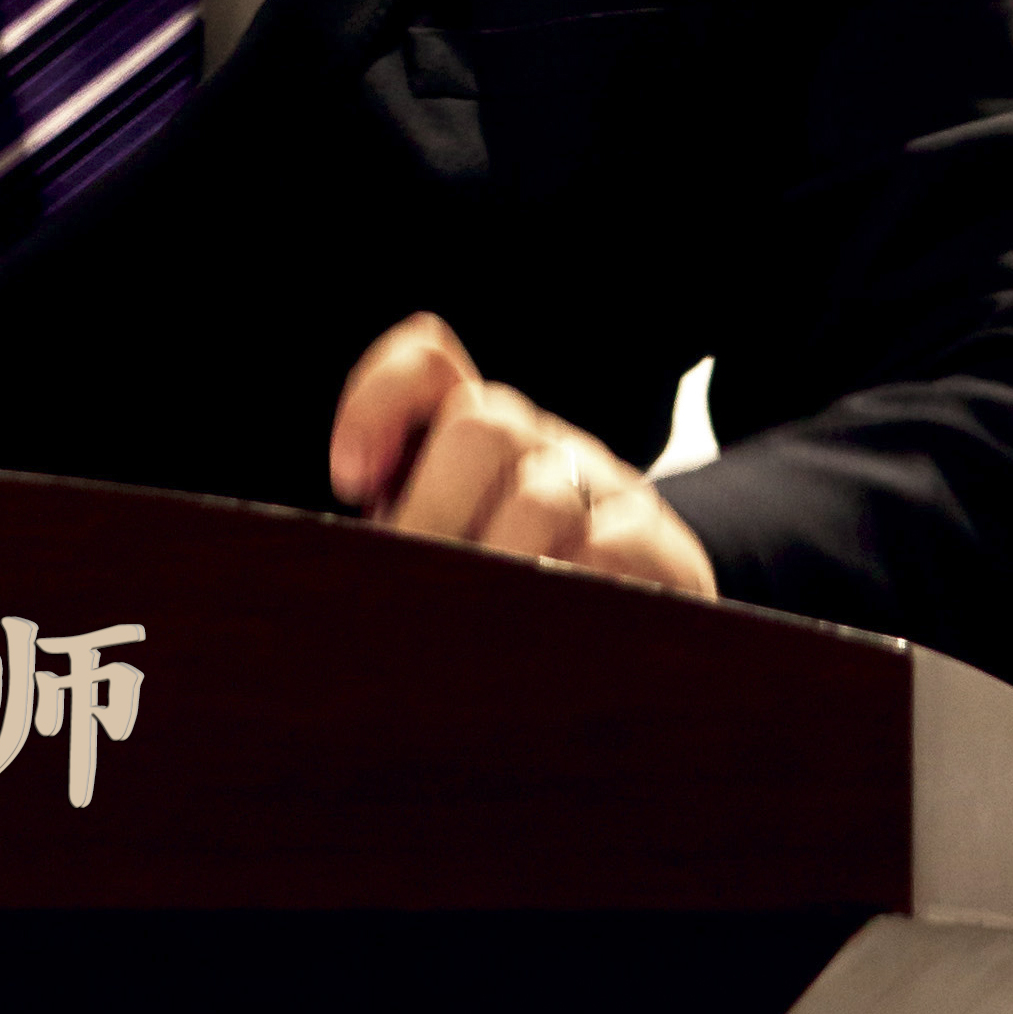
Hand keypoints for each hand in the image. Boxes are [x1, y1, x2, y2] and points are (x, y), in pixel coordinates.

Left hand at [326, 312, 717, 599]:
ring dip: (498, 571)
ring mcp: (606, 486)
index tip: (351, 479)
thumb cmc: (513, 610)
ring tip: (481, 629)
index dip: (379, 400)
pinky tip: (547, 629)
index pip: (430, 365)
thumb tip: (365, 535)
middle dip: (435, 514)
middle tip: (421, 585)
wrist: (647, 648)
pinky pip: (605, 548)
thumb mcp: (444, 565)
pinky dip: (563, 593)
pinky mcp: (661, 541)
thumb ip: (402, 535)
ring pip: (540, 498)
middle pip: (483, 423)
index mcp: (478, 443)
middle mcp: (543, 446)